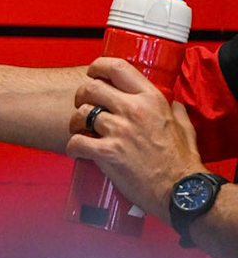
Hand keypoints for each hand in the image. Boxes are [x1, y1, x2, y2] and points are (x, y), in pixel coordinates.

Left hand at [65, 56, 203, 214]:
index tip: (92, 72)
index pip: (117, 68)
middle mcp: (133, 110)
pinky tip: (77, 151)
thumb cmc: (182, 161)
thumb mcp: (184, 126)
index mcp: (151, 100)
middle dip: (82, 96)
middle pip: (91, 88)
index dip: (98, 67)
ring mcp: (119, 131)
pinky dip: (72, 147)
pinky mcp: (107, 152)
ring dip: (75, 122)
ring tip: (79, 130)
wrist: (181, 190)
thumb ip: (174, 110)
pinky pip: (76, 142)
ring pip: (81, 114)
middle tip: (83, 105)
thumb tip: (172, 103)